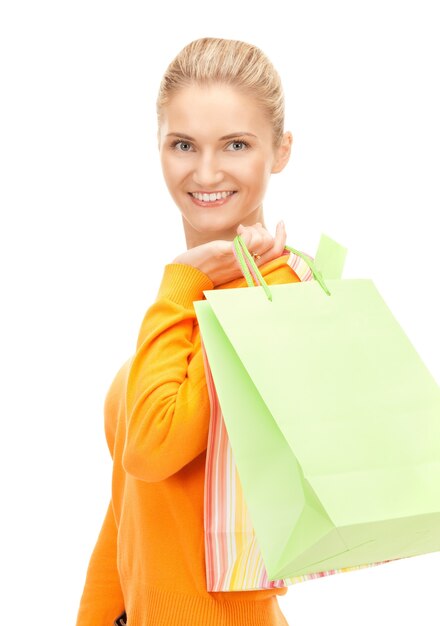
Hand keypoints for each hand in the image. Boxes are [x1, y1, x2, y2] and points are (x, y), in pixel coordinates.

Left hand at [171, 221, 286, 286]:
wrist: (187, 274)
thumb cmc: (207, 265)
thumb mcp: (231, 259)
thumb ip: (245, 250)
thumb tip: (257, 228)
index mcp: (250, 269)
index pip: (276, 253)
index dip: (283, 236)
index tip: (281, 223)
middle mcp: (247, 267)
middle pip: (272, 245)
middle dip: (264, 230)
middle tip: (250, 229)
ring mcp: (238, 261)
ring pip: (262, 240)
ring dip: (253, 229)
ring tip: (241, 230)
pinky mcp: (227, 253)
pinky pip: (247, 240)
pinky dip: (246, 231)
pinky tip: (237, 231)